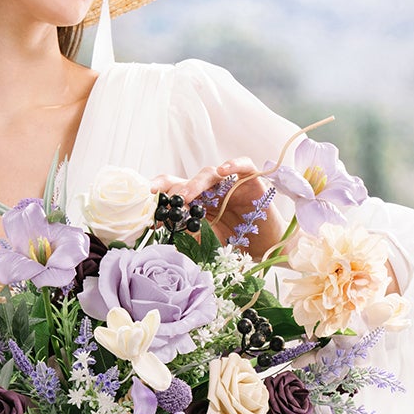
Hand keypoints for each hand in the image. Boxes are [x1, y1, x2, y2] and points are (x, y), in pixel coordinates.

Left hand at [148, 158, 288, 259]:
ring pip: (210, 173)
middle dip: (175, 189)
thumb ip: (189, 234)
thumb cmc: (236, 246)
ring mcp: (230, 185)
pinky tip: (223, 170)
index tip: (147, 194)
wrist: (266, 250)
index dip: (161, 189)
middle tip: (168, 201)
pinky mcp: (252, 181)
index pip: (175, 190)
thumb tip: (165, 228)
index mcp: (197, 204)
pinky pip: (243, 166)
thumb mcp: (207, 243)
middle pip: (189, 180)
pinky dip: (233, 164)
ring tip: (186, 196)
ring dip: (196, 183)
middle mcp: (211, 191)